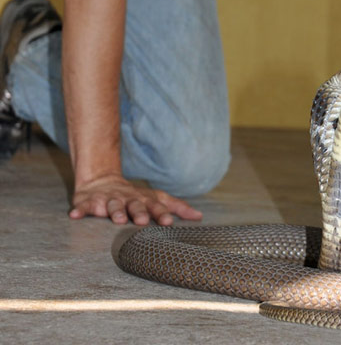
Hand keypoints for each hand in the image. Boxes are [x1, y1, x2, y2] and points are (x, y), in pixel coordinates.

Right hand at [69, 174, 202, 225]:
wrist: (103, 182)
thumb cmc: (135, 197)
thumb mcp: (156, 199)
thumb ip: (177, 207)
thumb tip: (200, 216)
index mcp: (144, 199)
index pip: (156, 205)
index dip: (162, 213)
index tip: (168, 222)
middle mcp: (128, 198)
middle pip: (134, 204)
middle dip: (138, 212)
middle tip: (141, 221)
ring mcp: (108, 199)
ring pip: (112, 204)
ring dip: (114, 211)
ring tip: (116, 218)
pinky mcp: (89, 201)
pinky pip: (84, 205)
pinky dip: (81, 209)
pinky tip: (76, 215)